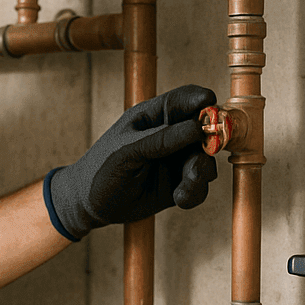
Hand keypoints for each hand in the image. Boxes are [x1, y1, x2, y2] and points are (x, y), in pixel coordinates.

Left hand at [46, 84, 219, 239]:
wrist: (90, 206)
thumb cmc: (100, 170)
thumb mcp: (127, 151)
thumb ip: (162, 139)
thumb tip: (198, 128)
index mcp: (154, 115)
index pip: (188, 98)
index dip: (205, 104)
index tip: (213, 118)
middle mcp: (170, 134)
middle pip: (206, 132)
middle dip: (205, 150)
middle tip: (196, 168)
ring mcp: (176, 158)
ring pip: (206, 161)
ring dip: (199, 176)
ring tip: (183, 190)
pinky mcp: (179, 182)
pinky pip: (200, 185)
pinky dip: (195, 193)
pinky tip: (179, 199)